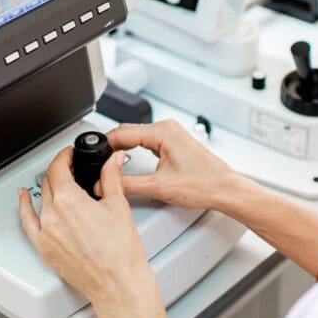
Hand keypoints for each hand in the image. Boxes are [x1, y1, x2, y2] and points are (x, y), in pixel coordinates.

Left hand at [19, 148, 176, 317]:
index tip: (70, 154)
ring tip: (57, 183)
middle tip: (71, 168)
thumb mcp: (118, 206)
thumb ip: (111, 177)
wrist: (118, 284)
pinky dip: (24, 208)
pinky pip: (27, 223)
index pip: (58, 168)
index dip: (64, 156)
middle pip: (49, 183)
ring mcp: (46, 234)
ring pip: (40, 201)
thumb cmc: (121, 253)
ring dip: (48, 188)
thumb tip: (112, 161)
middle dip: (60, 172)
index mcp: (69, 201)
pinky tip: (23, 199)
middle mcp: (53, 216)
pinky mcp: (44, 249)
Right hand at [104, 119, 241, 210]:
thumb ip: (127, 185)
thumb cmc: (204, 184)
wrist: (225, 190)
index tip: (93, 155)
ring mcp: (171, 134)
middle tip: (97, 161)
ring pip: (137, 136)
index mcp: (162, 132)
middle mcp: (167, 128)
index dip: (105, 145)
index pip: (123, 133)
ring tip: (110, 161)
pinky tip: (129, 159)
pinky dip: (135, 148)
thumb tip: (107, 184)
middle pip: (128, 131)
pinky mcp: (174, 142)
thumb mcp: (159, 187)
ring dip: (123, 146)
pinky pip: (147, 140)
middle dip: (111, 146)